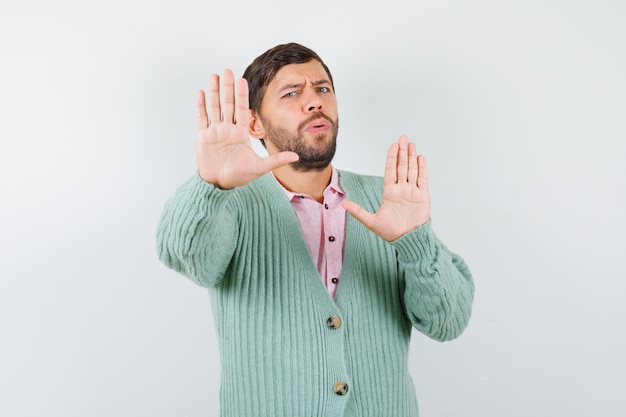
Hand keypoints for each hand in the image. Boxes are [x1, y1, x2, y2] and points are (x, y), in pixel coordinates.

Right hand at [196, 69, 298, 188]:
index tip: (243, 80)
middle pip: (228, 104)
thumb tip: (296, 156)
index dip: (242, 95)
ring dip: (214, 92)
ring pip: (215, 107)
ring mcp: (215, 131)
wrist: (220, 184)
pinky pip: (202, 118)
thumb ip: (277, 160)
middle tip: (228, 71)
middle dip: (228, 88)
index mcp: (241, 133)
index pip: (242, 110)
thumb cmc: (239, 176)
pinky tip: (201, 92)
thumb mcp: (260, 167)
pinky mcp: (203, 137)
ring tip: (214, 76)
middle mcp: (228, 129)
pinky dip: (201, 106)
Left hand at [343, 135, 429, 240]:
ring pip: (412, 170)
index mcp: (389, 192)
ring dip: (412, 157)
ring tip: (412, 144)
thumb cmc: (390, 232)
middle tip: (404, 138)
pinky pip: (423, 179)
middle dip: (403, 152)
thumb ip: (358, 211)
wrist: (407, 239)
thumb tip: (343, 204)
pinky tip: (420, 157)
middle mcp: (401, 189)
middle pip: (402, 166)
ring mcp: (412, 191)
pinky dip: (422, 168)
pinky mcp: (423, 196)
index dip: (392, 157)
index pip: (390, 170)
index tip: (393, 145)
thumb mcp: (371, 221)